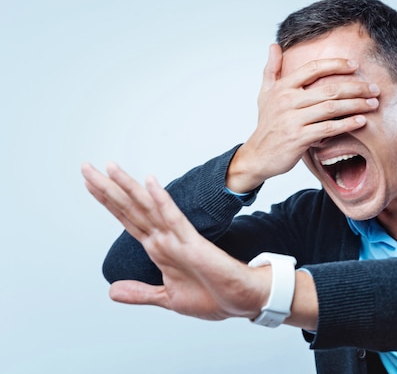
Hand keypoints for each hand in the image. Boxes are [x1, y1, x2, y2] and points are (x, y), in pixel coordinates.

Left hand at [82, 162, 269, 320]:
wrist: (240, 301)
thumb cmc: (212, 297)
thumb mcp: (167, 297)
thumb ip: (140, 292)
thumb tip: (112, 290)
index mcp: (158, 249)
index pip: (127, 219)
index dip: (107, 201)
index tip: (89, 184)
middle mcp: (164, 238)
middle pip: (130, 208)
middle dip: (106, 188)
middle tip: (85, 167)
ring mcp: (177, 238)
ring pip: (148, 207)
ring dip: (129, 187)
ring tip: (110, 167)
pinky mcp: (193, 243)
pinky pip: (174, 219)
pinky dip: (162, 201)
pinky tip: (150, 184)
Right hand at [225, 44, 379, 192]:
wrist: (258, 156)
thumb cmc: (266, 124)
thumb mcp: (264, 94)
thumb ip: (271, 69)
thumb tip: (274, 45)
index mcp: (282, 87)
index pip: (313, 68)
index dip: (336, 64)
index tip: (355, 65)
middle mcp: (287, 101)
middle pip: (328, 88)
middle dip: (355, 87)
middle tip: (374, 88)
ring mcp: (293, 120)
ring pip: (331, 108)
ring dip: (356, 105)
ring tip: (373, 104)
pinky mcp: (299, 138)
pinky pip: (328, 128)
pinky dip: (347, 124)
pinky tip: (361, 121)